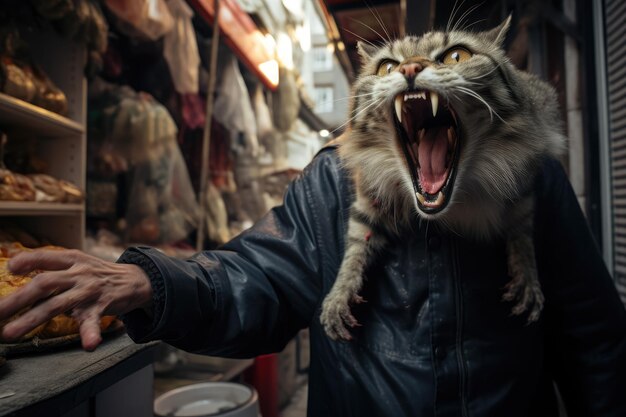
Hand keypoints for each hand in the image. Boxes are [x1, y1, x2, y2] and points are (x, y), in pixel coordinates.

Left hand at [0, 249, 152, 350]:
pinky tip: (89, 345)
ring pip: (57, 304)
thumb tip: (19, 270)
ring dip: (31, 319)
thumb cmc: (99, 274)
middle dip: (16, 300)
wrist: (136, 280)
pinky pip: (94, 322)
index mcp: (72, 260)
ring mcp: (89, 291)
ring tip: (9, 333)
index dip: (27, 261)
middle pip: (44, 283)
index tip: (10, 268)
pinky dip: (91, 334)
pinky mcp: (101, 307)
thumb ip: (53, 268)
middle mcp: (79, 273)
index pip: (46, 257)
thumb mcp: (79, 263)